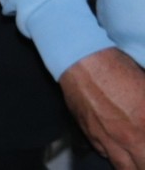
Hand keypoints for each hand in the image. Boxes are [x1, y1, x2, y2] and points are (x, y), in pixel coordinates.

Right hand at [60, 48, 144, 167]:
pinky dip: (114, 154)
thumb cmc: (117, 68)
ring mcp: (107, 139)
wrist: (82, 61)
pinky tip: (118, 148)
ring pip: (123, 166)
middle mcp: (129, 139)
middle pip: (140, 166)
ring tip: (136, 161)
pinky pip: (104, 153)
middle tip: (144, 157)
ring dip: (132, 165)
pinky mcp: (89, 133)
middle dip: (143, 162)